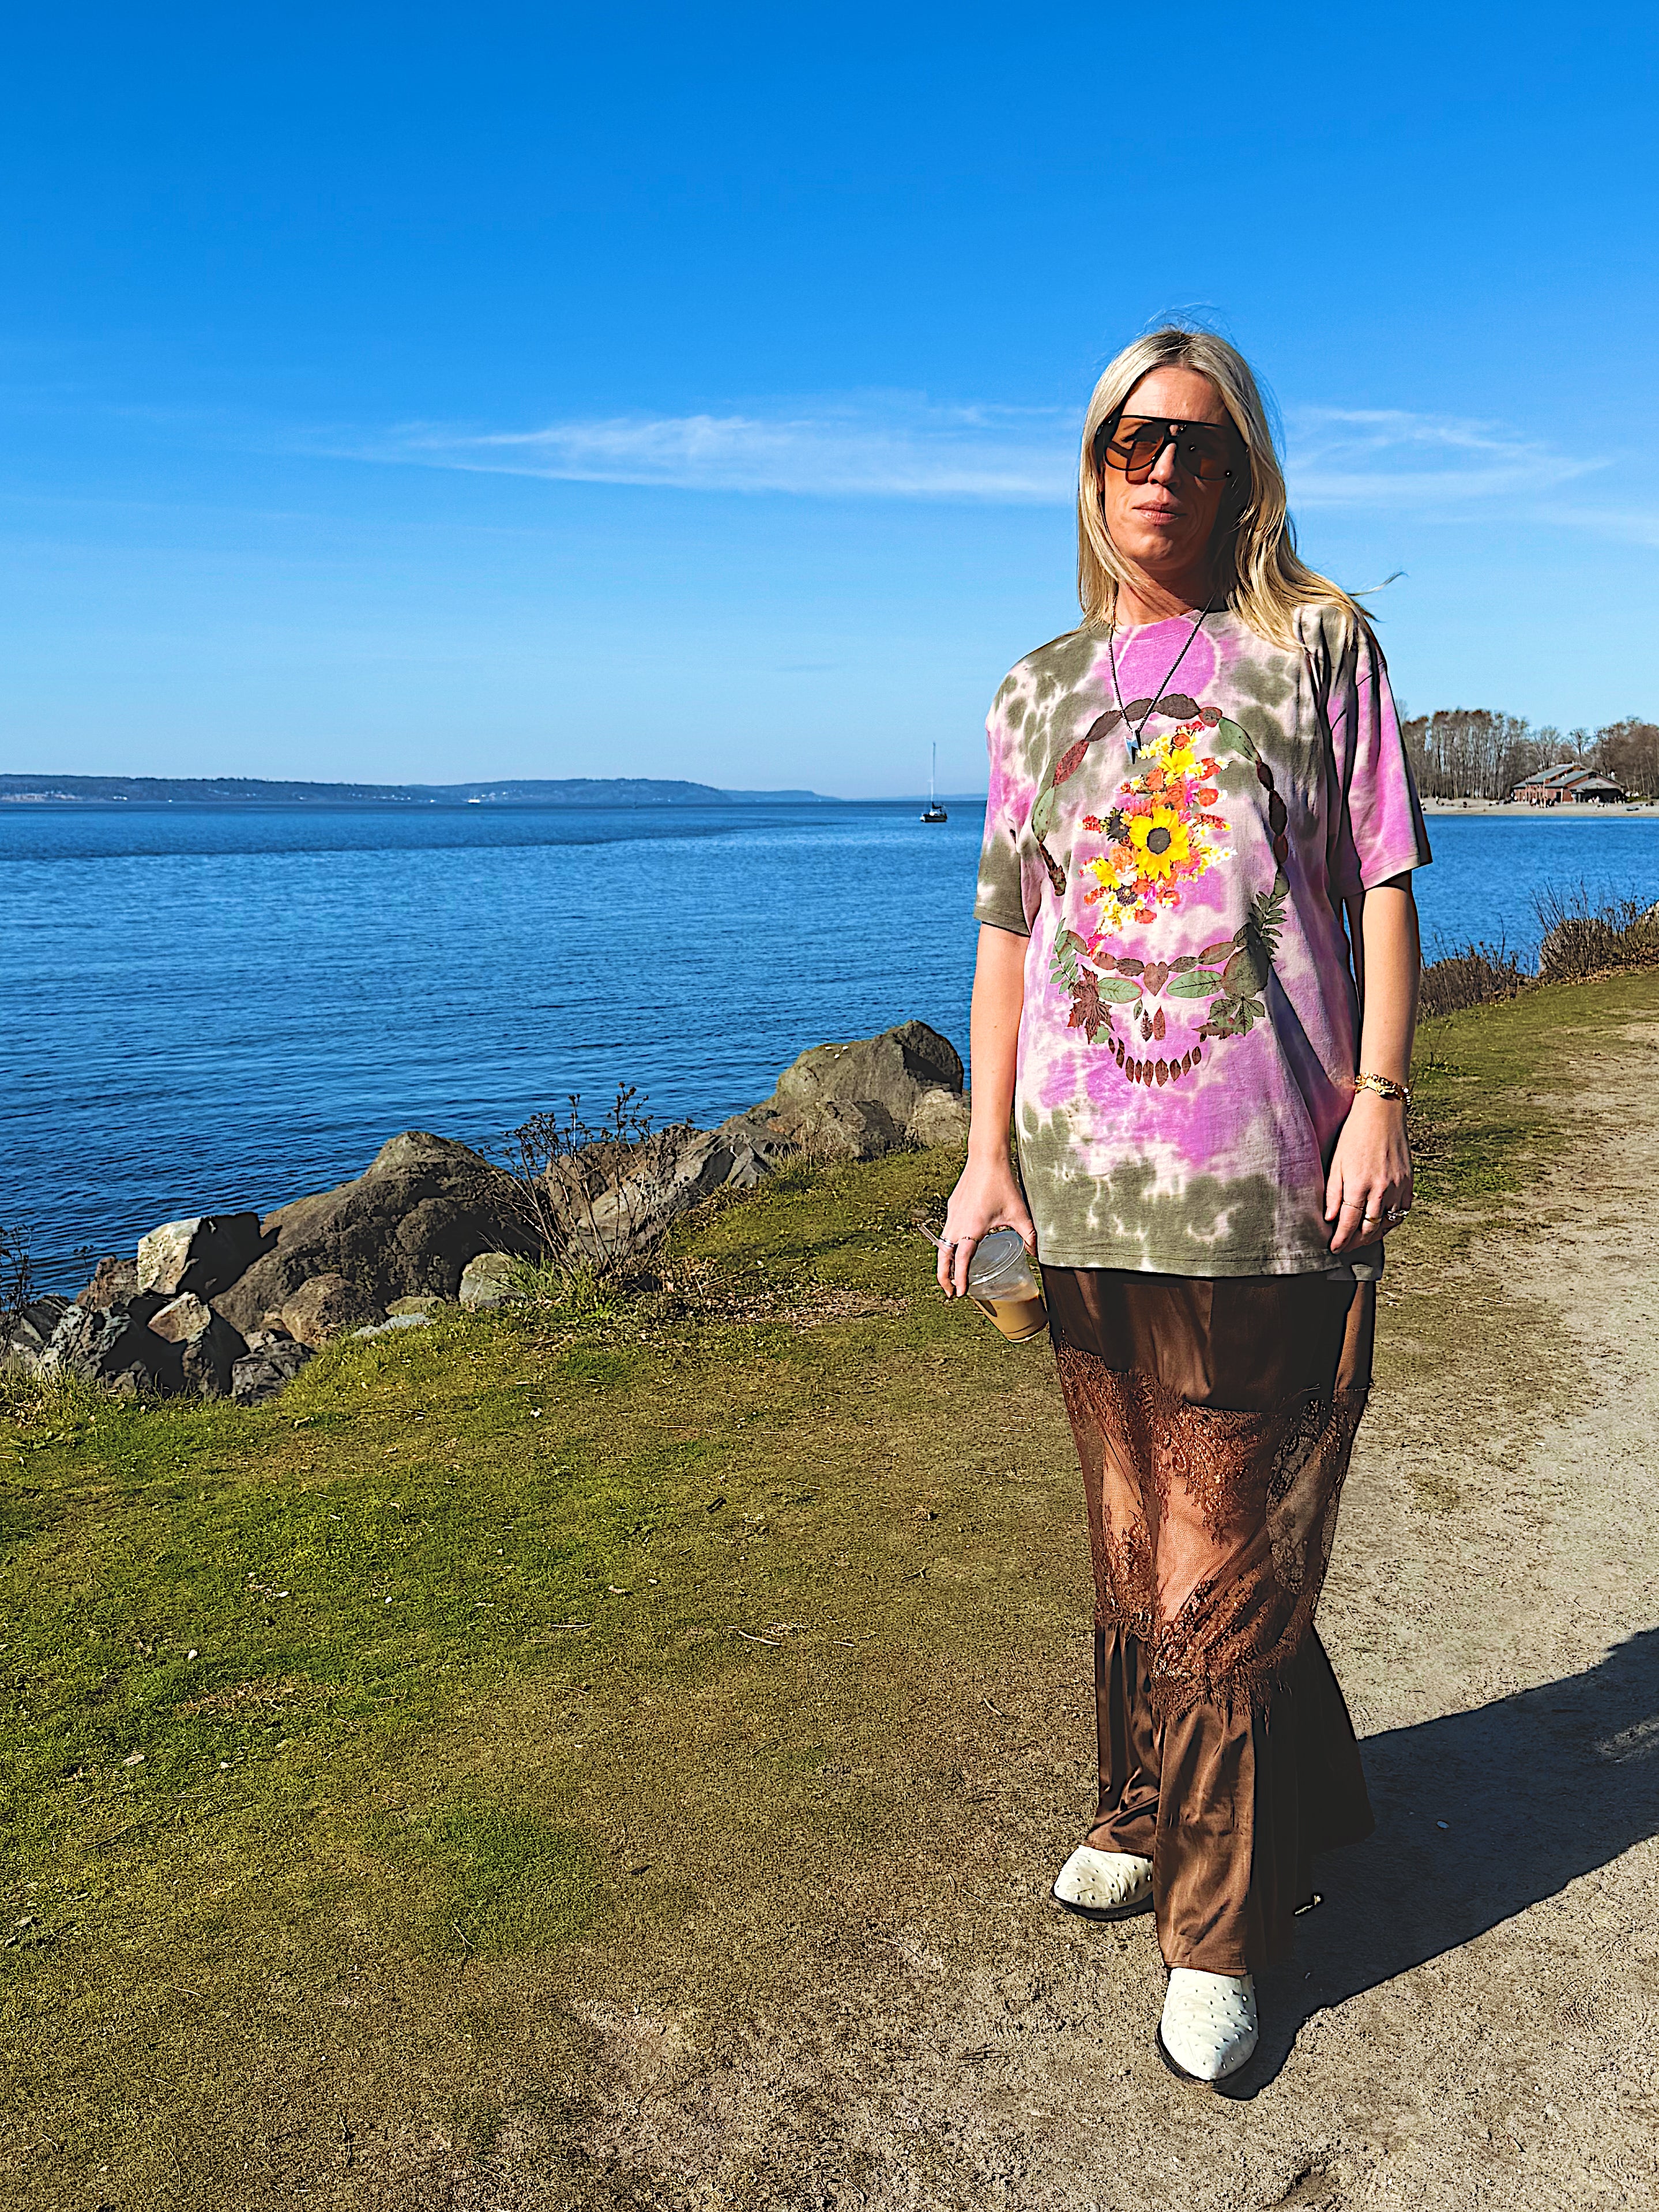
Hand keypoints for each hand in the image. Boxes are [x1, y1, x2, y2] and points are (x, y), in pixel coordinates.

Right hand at [936, 1153, 1036, 1297]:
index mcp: (973, 1228)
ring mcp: (953, 1215)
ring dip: (945, 1261)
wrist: (986, 1159)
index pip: (961, 1260)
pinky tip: (959, 1246)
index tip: (960, 1293)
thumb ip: (1029, 1236)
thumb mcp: (1019, 1213)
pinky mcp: (953, 1207)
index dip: (960, 1279)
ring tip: (951, 1275)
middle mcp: (958, 1224)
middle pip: (943, 1257)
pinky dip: (948, 1244)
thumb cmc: (1002, 1184)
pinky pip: (947, 1230)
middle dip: (944, 1277)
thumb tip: (1037, 1253)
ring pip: (943, 1244)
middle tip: (949, 1293)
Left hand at [1325, 1091, 1412, 1253]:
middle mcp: (1380, 1190)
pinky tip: (1382, 1226)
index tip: (1334, 1249)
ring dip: (1374, 1236)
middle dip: (1356, 1242)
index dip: (1341, 1240)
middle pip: (1369, 1228)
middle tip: (1346, 1248)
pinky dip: (1392, 1223)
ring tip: (1361, 1240)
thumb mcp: (1336, 1162)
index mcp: (1358, 1185)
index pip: (1348, 1223)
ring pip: (1387, 1223)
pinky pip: (1403, 1212)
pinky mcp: (1409, 1182)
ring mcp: (1398, 1187)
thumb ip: (1333, 1193)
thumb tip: (1330, 1219)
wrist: (1382, 1113)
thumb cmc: (1354, 1135)